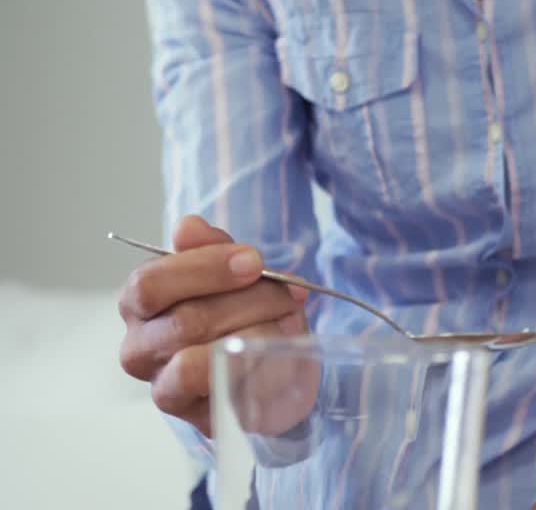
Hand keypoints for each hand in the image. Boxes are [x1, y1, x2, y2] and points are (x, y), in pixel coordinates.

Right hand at [117, 216, 312, 436]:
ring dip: (255, 334)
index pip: (149, 283)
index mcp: (141, 303)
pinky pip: (220, 391)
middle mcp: (139, 347)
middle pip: (184, 320)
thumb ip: (215, 249)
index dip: (204, 268)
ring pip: (199, 358)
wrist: (279, 365)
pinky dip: (257, 367)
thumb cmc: (247, 311)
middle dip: (248, 301)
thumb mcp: (239, 272)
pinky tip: (276, 353)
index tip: (254, 262)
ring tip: (285, 323)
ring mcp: (163, 386)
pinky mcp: (196, 417)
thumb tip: (188, 227)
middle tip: (287, 294)